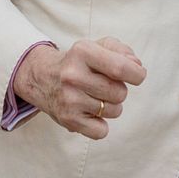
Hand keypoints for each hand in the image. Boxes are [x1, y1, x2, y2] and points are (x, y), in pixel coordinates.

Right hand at [13, 37, 146, 139]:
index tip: (136, 75)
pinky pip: (102, 131)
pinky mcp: (68, 120)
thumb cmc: (78, 62)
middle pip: (120, 93)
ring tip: (94, 97)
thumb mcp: (97, 46)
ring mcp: (69, 99)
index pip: (122, 68)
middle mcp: (73, 75)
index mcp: (82, 52)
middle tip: (104, 85)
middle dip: (119, 90)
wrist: (41, 77)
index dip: (137, 74)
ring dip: (110, 106)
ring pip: (114, 111)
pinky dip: (100, 125)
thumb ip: (123, 51)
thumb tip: (137, 67)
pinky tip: (90, 112)